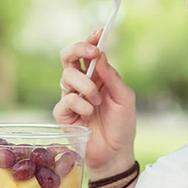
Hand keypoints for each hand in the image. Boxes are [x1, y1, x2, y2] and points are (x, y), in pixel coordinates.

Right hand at [55, 30, 136, 176]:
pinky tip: (89, 113)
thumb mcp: (125, 98)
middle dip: (78, 49)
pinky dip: (80, 104)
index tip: (99, 33)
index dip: (90, 40)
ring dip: (85, 85)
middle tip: (92, 54)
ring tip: (97, 101)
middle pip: (68, 57)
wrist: (115, 153)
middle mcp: (81, 84)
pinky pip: (66, 100)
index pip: (88, 53)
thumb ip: (112, 77)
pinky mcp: (63, 114)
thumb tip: (100, 56)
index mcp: (97, 76)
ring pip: (67, 76)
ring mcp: (70, 98)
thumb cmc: (122, 125)